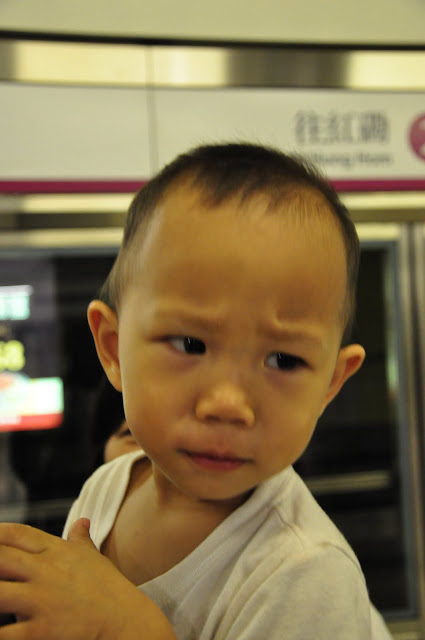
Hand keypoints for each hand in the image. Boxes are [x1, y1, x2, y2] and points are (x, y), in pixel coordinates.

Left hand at [0, 519, 176, 639]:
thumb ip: (80, 538)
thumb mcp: (93, 557)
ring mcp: (41, 599)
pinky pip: (7, 633)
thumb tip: (81, 521)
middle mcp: (44, 571)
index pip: (16, 534)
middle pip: (0, 558)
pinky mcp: (40, 629)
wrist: (125, 619)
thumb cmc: (108, 588)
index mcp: (54, 551)